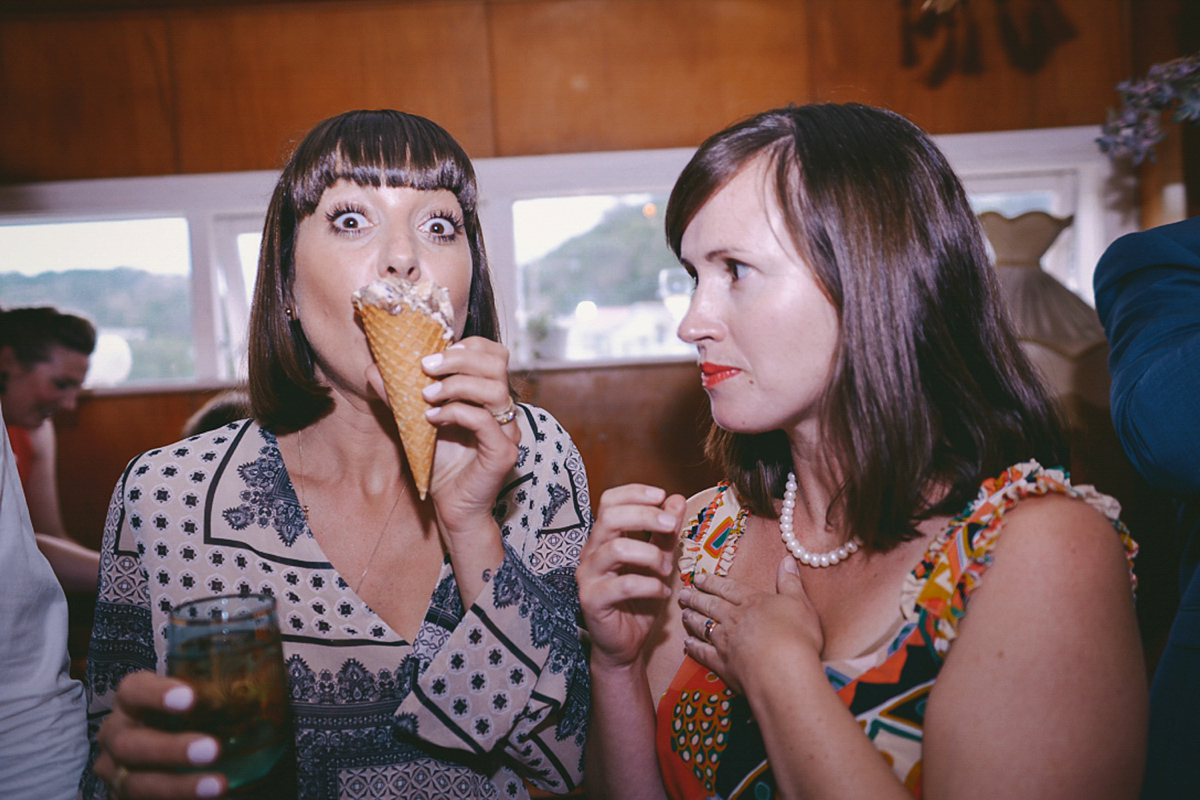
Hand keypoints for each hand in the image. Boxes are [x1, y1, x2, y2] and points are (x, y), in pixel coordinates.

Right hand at [94, 671, 224, 798]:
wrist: (162, 760)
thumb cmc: (185, 720)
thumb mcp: (199, 703)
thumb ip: (229, 691)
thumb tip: (279, 676)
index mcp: (132, 703)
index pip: (133, 690)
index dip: (156, 693)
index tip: (190, 698)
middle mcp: (117, 736)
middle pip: (130, 743)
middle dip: (170, 749)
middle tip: (212, 750)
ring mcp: (115, 773)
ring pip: (137, 783)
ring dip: (179, 786)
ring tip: (217, 786)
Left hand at [367, 336, 518, 532]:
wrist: (451, 506)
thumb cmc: (439, 464)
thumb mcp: (416, 423)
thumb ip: (400, 395)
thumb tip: (373, 369)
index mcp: (488, 396)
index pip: (493, 354)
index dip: (468, 346)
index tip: (434, 355)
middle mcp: (503, 409)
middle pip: (497, 364)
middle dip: (459, 359)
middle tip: (425, 367)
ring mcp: (507, 430)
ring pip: (495, 389)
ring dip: (456, 385)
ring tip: (426, 395)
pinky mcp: (503, 452)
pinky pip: (484, 421)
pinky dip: (456, 413)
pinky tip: (432, 419)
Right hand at [578, 484, 683, 668]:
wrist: (624, 644)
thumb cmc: (637, 599)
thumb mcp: (658, 561)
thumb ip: (665, 533)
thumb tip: (676, 500)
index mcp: (604, 537)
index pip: (610, 501)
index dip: (634, 493)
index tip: (662, 495)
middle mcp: (591, 552)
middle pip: (611, 517)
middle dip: (646, 516)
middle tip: (671, 524)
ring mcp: (588, 575)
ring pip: (616, 549)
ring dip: (651, 555)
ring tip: (666, 569)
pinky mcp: (592, 600)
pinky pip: (623, 585)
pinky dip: (650, 585)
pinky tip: (662, 592)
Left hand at [678, 557, 822, 694]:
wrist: (783, 670)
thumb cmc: (796, 635)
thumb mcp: (799, 603)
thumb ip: (790, 582)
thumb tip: (787, 559)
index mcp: (752, 602)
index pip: (729, 588)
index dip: (713, 582)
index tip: (698, 578)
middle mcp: (734, 618)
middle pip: (711, 605)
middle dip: (697, 597)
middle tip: (683, 593)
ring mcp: (725, 642)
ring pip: (703, 626)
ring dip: (692, 618)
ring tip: (683, 613)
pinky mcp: (723, 664)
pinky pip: (703, 653)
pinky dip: (694, 648)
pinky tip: (687, 644)